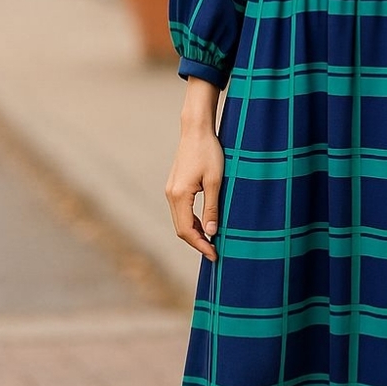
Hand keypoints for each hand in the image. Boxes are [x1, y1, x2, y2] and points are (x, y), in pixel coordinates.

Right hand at [165, 78, 223, 260]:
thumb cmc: (209, 152)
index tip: (215, 255)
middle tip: (214, 253)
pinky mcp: (174, 185)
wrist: (196, 130)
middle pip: (180, 228)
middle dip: (197, 242)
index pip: (187, 230)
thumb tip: (212, 232)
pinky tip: (205, 224)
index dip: (200, 245)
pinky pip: (180, 210)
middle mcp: (170, 195)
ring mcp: (170, 190)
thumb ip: (212, 207)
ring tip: (211, 241)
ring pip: (180, 220)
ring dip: (194, 232)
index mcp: (179, 195)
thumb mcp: (216, 181)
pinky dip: (191, 221)